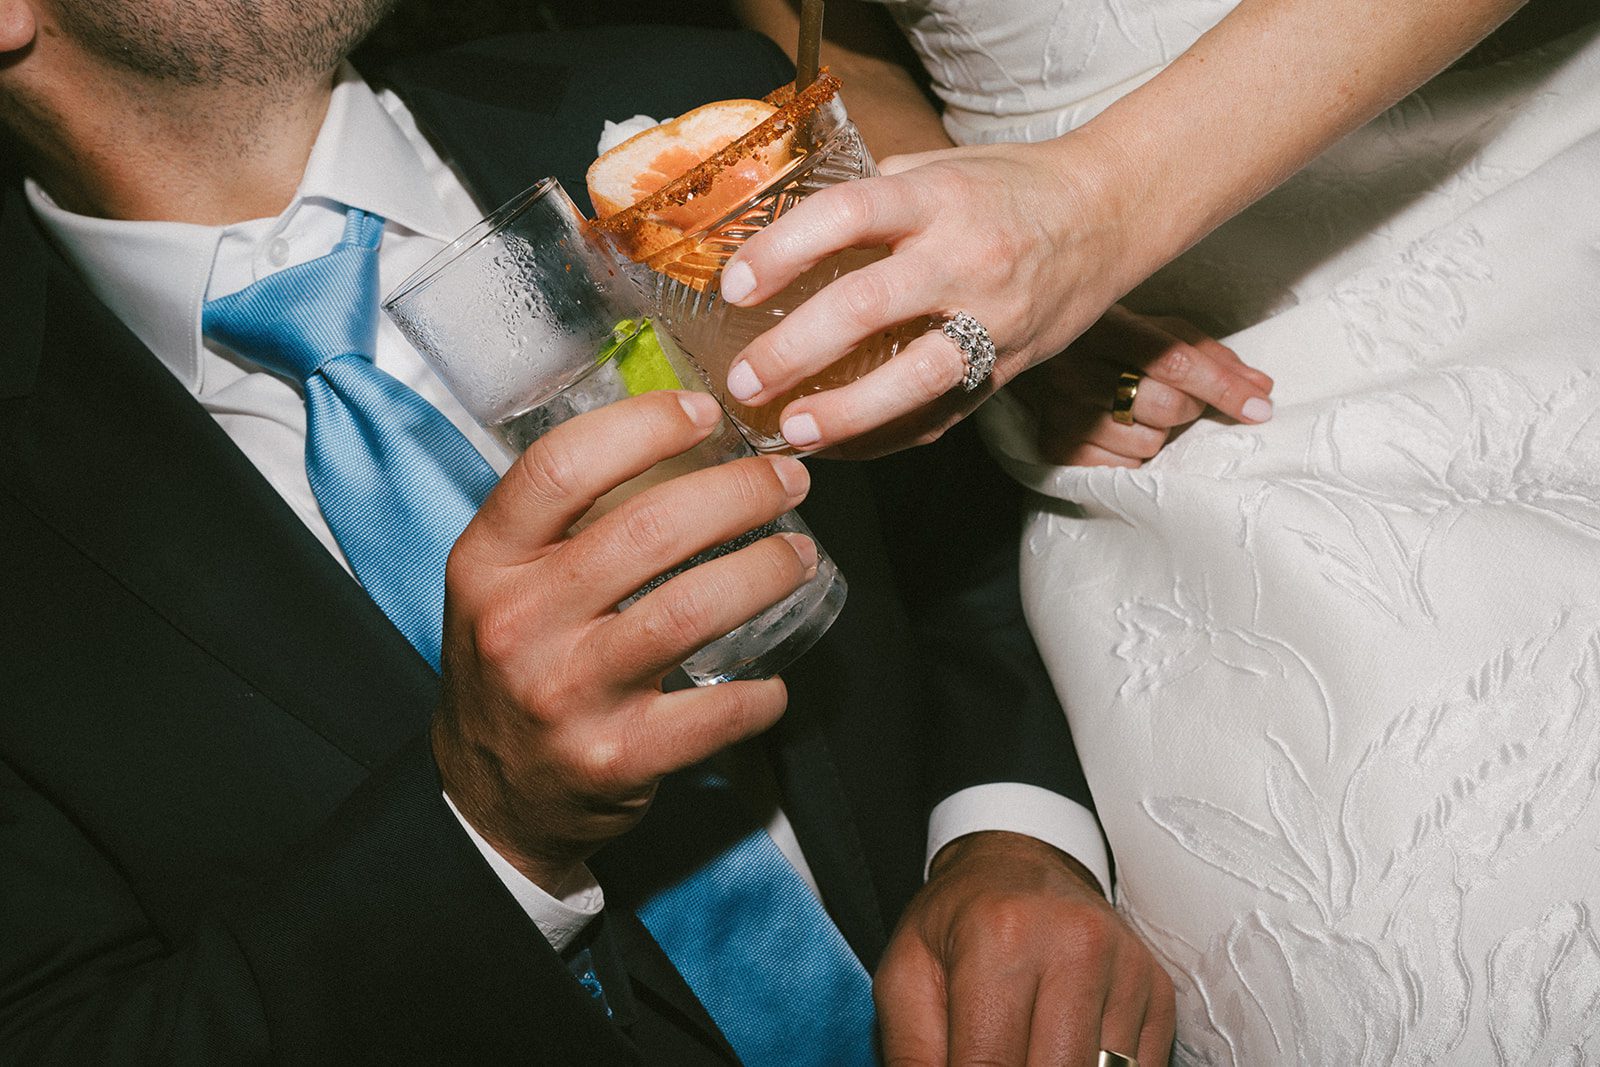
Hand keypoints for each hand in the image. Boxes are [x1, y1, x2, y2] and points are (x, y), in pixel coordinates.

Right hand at [431, 391, 818, 890]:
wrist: (489, 796)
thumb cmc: (517, 664)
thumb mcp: (505, 583)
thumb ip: (565, 519)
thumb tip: (680, 440)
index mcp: (488, 561)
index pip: (562, 466)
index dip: (645, 426)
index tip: (706, 412)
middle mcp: (519, 622)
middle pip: (648, 529)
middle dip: (740, 492)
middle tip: (786, 482)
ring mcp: (566, 693)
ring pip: (691, 610)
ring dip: (765, 572)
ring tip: (798, 555)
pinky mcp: (613, 757)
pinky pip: (714, 714)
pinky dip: (762, 695)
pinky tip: (774, 684)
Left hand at [716, 135, 1272, 455]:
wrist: (1109, 216)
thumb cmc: (1012, 187)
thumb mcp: (941, 168)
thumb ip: (872, 199)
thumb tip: (789, 235)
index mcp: (939, 198)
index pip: (848, 215)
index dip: (784, 250)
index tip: (735, 285)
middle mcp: (966, 258)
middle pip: (868, 307)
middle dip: (795, 349)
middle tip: (745, 378)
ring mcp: (993, 319)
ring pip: (916, 377)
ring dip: (848, 411)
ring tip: (794, 430)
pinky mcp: (1009, 367)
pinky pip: (944, 413)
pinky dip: (888, 436)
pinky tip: (842, 447)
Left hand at [876, 831, 1173, 1066]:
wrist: (1020, 862)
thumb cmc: (960, 920)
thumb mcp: (907, 974)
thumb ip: (912, 1050)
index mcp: (1003, 936)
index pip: (991, 1063)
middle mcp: (1076, 945)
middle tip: (996, 1056)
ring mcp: (1126, 968)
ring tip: (1024, 1046)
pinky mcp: (1156, 990)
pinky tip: (1062, 1045)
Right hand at [1012, 305, 1272, 467]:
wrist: (1033, 358)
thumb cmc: (1109, 343)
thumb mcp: (1156, 332)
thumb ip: (1210, 355)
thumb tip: (1262, 387)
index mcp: (1105, 327)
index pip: (1175, 361)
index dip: (1223, 387)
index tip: (1259, 407)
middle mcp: (1076, 368)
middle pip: (1165, 406)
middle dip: (1191, 408)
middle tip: (1182, 399)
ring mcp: (1061, 410)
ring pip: (1147, 442)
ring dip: (1159, 433)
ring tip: (1138, 412)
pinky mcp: (1055, 446)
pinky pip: (1122, 468)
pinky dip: (1133, 455)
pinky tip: (1118, 433)